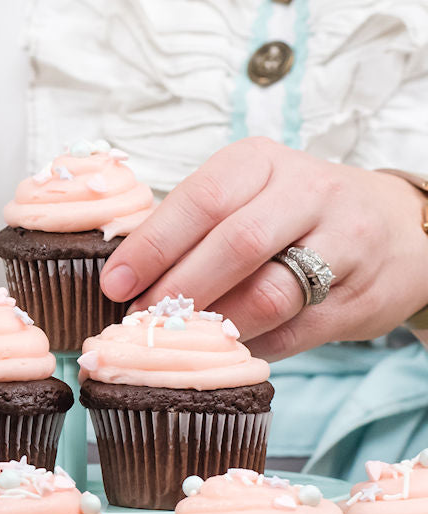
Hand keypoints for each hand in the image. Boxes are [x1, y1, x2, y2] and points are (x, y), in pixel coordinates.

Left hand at [99, 138, 427, 359]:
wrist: (399, 227)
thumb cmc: (292, 213)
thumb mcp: (245, 195)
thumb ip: (191, 226)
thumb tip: (122, 275)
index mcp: (262, 162)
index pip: (201, 199)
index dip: (152, 246)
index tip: (114, 284)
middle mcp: (309, 193)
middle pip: (236, 246)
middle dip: (179, 290)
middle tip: (140, 320)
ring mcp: (345, 244)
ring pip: (269, 294)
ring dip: (213, 324)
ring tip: (178, 339)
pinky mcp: (362, 297)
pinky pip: (294, 332)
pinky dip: (248, 346)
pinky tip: (221, 350)